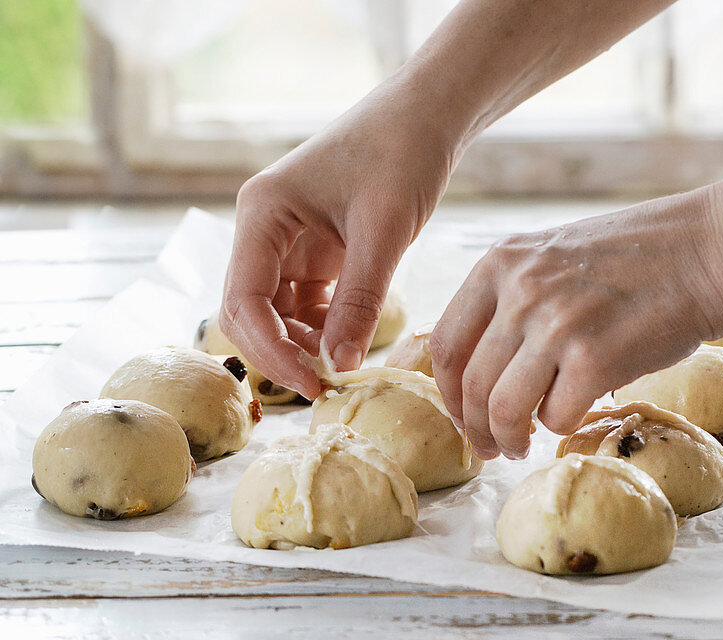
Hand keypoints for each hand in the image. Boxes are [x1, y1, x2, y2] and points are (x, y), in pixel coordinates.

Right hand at [220, 74, 461, 397]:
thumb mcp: (384, 231)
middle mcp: (264, 228)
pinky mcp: (315, 251)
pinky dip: (324, 327)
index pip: (244, 300)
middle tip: (325, 387)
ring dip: (304, 343)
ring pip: (277, 312)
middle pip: (250, 311)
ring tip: (343, 365)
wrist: (426, 117)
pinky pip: (306, 302)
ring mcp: (287, 241)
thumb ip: (360, 299)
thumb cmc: (401, 154)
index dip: (271, 350)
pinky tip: (350, 341)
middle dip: (281, 351)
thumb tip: (339, 365)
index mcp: (262, 213)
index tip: (312, 383)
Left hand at [431, 189, 722, 460]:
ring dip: (508, 439)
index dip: (448, 393)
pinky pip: (556, 416)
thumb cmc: (636, 259)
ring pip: (504, 409)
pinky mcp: (595, 359)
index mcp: (500, 263)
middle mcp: (520, 291)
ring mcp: (555, 325)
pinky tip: (571, 418)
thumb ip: (512, 298)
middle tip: (490, 447)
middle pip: (470, 384)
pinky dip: (560, 426)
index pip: (444, 344)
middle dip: (475, 428)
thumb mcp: (553, 256)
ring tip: (520, 447)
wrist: (706, 252)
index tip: (462, 414)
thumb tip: (480, 367)